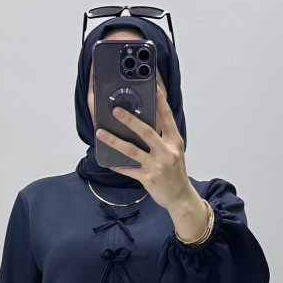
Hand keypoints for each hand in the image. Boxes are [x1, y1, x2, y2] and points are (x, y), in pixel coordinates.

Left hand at [97, 69, 204, 232]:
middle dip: (129, 119)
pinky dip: (117, 165)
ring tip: (101, 132)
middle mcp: (167, 151)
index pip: (166, 115)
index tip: (152, 84)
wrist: (181, 197)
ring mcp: (158, 166)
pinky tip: (107, 160)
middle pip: (146, 131)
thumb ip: (161, 136)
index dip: (159, 99)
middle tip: (115, 109)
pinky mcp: (149, 179)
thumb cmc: (175, 172)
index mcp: (175, 141)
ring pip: (133, 150)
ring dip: (115, 140)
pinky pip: (129, 170)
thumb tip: (142, 120)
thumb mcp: (174, 151)